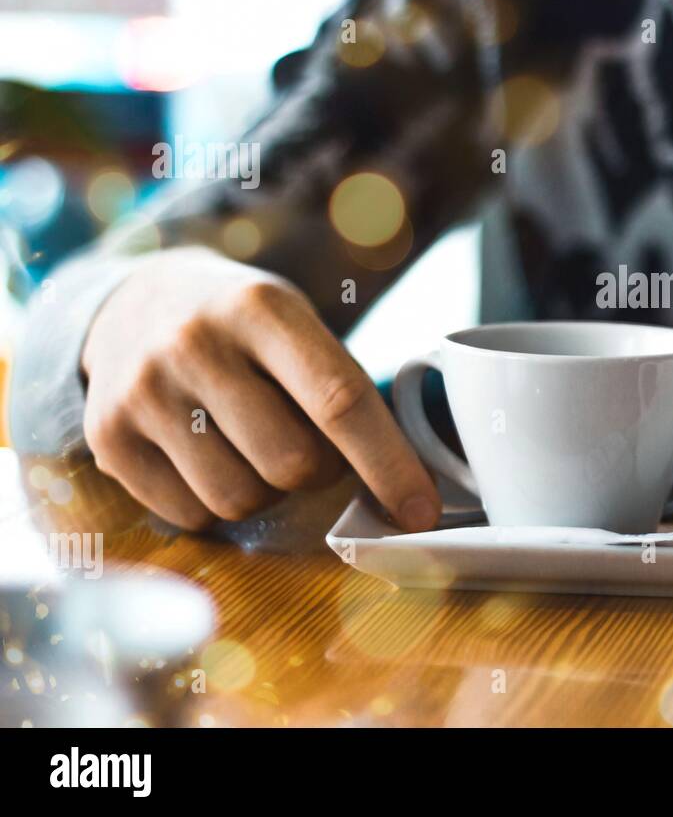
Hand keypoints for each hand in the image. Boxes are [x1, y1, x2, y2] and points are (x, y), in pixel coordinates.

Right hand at [80, 247, 440, 531]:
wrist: (135, 301)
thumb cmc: (245, 326)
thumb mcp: (297, 325)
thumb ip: (342, 392)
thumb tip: (402, 490)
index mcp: (262, 308)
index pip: (340, 401)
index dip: (388, 465)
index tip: (422, 511)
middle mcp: (195, 344)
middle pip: (293, 464)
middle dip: (319, 472)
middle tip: (309, 445)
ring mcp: (143, 392)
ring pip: (241, 499)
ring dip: (266, 491)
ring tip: (252, 444)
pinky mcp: (107, 438)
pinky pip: (191, 516)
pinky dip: (215, 503)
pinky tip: (206, 455)